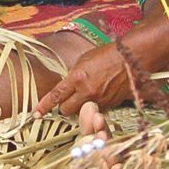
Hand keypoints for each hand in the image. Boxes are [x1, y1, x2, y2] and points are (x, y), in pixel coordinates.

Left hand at [34, 42, 149, 115]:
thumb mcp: (84, 60)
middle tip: (68, 100)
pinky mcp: (110, 105)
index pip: (56, 95)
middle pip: (66, 110)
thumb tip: (66, 86)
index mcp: (78, 77)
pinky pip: (96, 110)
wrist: (132, 58)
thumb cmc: (108, 54)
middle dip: (65, 107)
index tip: (36, 113)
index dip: (44, 106)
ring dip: (80, 107)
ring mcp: (99, 100)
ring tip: (88, 94)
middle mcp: (87, 92)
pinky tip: (101, 94)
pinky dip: (95, 106)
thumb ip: (73, 75)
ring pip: (81, 112)